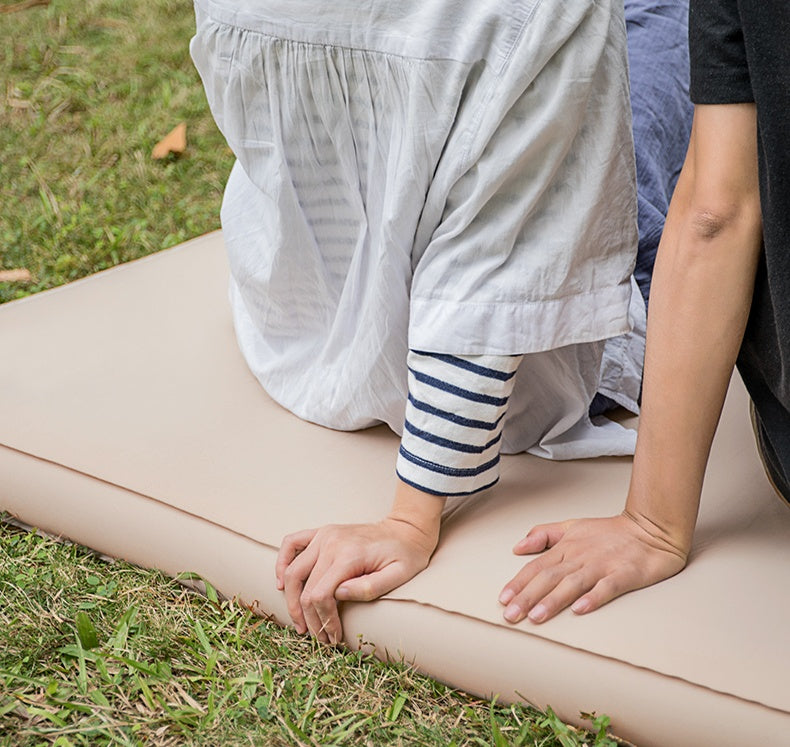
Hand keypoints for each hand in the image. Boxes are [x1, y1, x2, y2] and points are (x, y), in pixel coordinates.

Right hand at [275, 517, 437, 643]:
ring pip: (293, 570)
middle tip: (318, 638)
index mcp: (349, 555)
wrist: (405, 529)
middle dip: (308, 618)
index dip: (323, 621)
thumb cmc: (406, 555)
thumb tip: (339, 595)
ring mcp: (324, 535)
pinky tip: (281, 583)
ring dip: (291, 599)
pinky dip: (282, 562)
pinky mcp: (322, 532)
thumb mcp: (399, 575)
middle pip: (304, 587)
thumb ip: (370, 587)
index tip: (333, 637)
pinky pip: (291, 543)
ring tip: (299, 621)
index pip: (321, 594)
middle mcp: (331, 542)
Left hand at [497, 512, 688, 623]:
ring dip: (553, 600)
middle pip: (549, 577)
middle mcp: (581, 556)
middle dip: (528, 597)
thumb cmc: (611, 532)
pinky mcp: (625, 574)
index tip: (503, 598)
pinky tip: (580, 610)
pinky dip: (593, 597)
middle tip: (511, 615)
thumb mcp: (572, 526)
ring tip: (536, 616)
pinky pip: (607, 587)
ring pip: (573, 583)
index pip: (537, 566)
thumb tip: (518, 546)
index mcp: (567, 546)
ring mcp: (603, 565)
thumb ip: (544, 535)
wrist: (651, 528)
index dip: (519, 582)